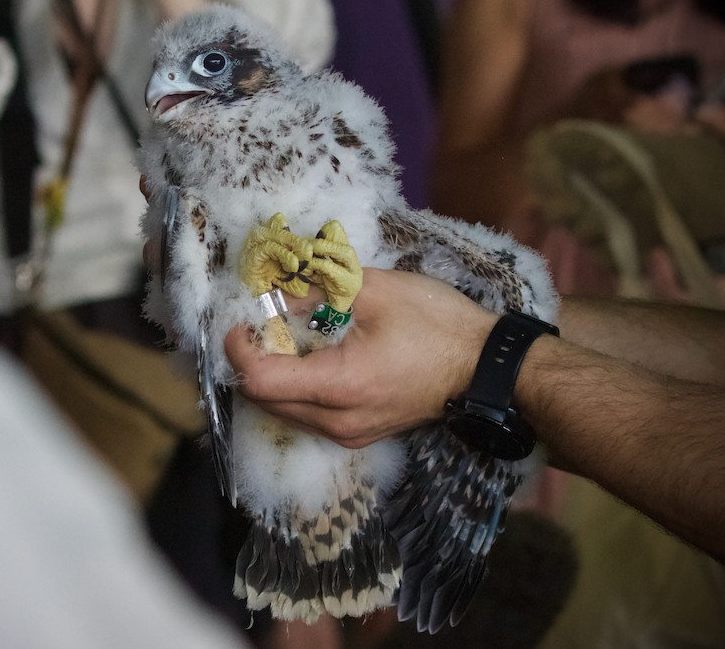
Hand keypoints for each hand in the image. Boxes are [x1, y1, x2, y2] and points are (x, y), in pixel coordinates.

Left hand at [224, 269, 496, 447]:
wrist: (486, 369)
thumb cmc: (437, 325)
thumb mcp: (375, 291)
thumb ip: (317, 290)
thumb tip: (275, 290)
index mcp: (339, 386)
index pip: (262, 381)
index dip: (238, 350)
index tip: (237, 322)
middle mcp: (338, 422)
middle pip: (265, 400)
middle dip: (250, 362)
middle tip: (257, 324)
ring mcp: (350, 434)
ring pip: (284, 412)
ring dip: (272, 377)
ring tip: (281, 337)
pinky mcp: (360, 434)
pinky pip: (309, 417)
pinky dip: (295, 389)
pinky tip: (308, 357)